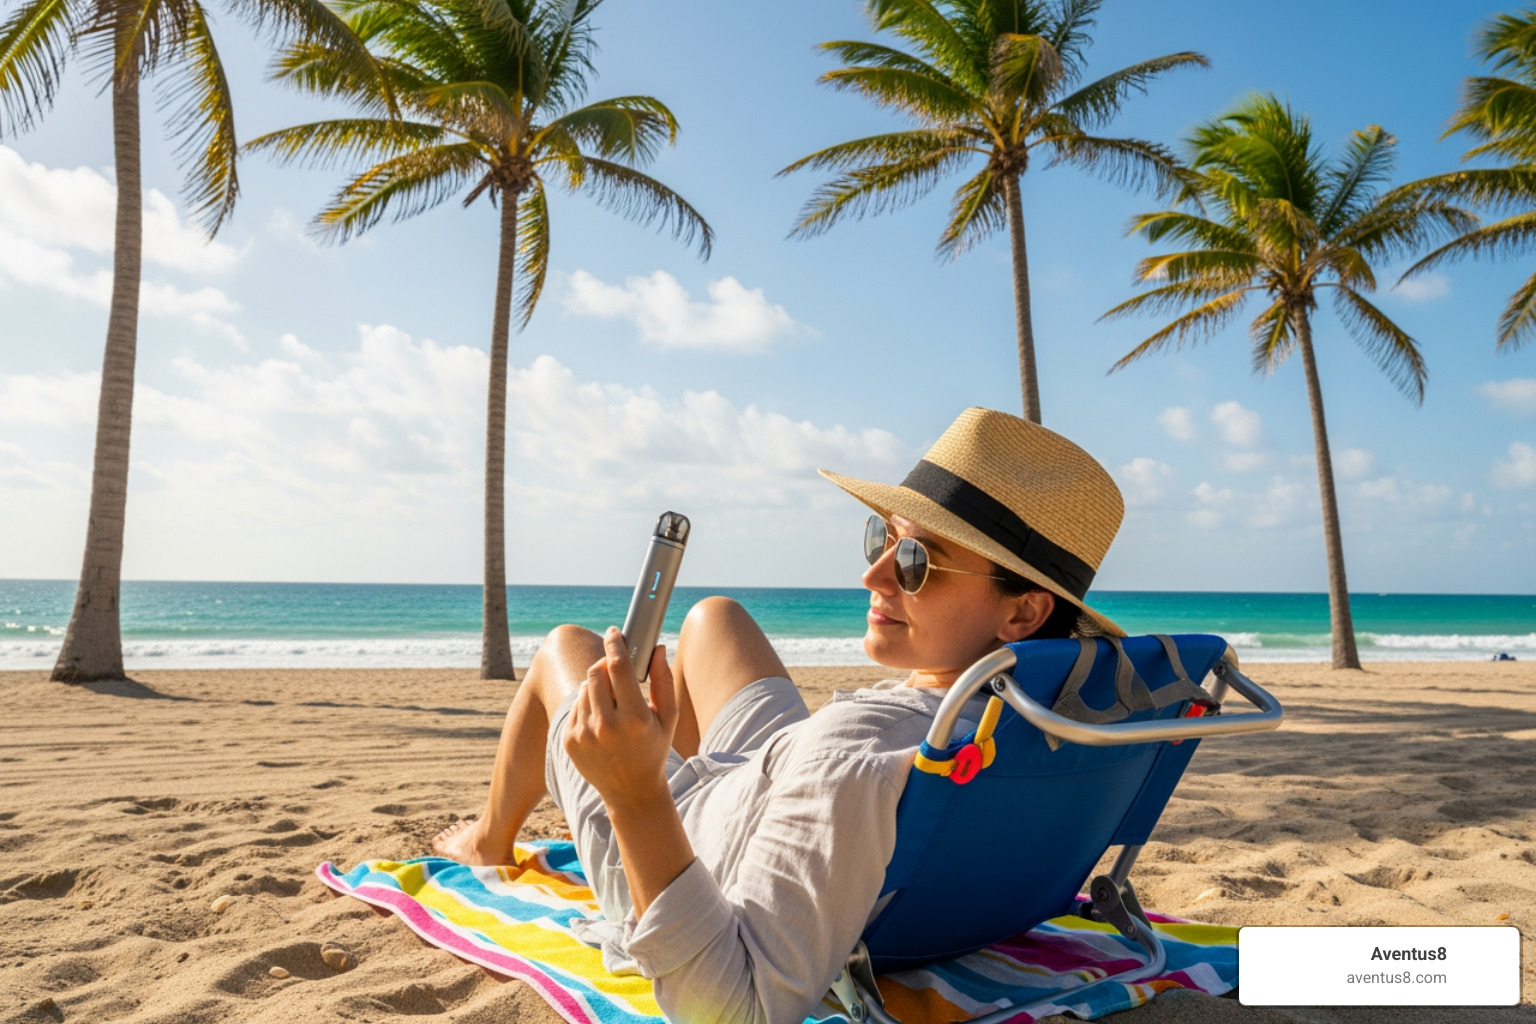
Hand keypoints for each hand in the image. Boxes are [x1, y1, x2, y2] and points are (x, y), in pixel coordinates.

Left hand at [564, 626, 679, 810]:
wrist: (631, 792)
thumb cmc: (654, 749)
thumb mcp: (667, 717)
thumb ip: (663, 680)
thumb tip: (657, 648)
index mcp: (635, 718)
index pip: (619, 667)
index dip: (615, 643)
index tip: (614, 631)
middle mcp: (607, 727)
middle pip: (596, 673)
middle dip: (605, 663)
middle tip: (615, 666)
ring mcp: (585, 735)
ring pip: (584, 688)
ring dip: (597, 685)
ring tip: (612, 702)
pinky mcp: (570, 741)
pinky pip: (576, 707)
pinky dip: (588, 705)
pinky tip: (602, 721)